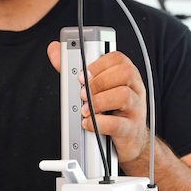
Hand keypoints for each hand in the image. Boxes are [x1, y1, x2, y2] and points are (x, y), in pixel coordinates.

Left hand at [46, 41, 148, 162]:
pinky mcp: (131, 129)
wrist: (129, 139)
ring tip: (84, 109)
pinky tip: (88, 123)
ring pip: (123, 95)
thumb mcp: (95, 87)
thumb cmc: (111, 110)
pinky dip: (98, 123)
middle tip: (82, 93)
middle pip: (125, 73)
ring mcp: (135, 108)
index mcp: (126, 75)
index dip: (98, 64)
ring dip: (98, 101)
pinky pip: (117, 123)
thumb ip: (73, 69)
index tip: (82, 75)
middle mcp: (134, 88)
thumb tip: (54, 50)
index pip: (118, 58)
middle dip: (99, 81)